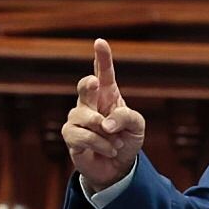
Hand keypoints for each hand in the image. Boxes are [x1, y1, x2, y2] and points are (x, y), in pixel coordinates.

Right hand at [62, 39, 147, 194]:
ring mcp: (78, 119)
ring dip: (105, 132)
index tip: (100, 42)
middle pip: (85, 86)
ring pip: (85, 116)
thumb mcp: (137, 127)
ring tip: (117, 142)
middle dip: (89, 84)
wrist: (117, 167)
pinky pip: (82, 135)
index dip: (102, 57)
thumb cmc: (127, 140)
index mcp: (108, 95)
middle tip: (95, 83)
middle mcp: (90, 103)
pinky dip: (100, 144)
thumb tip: (105, 123)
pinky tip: (109, 149)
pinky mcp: (71, 136)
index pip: (104, 73)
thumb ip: (126, 117)